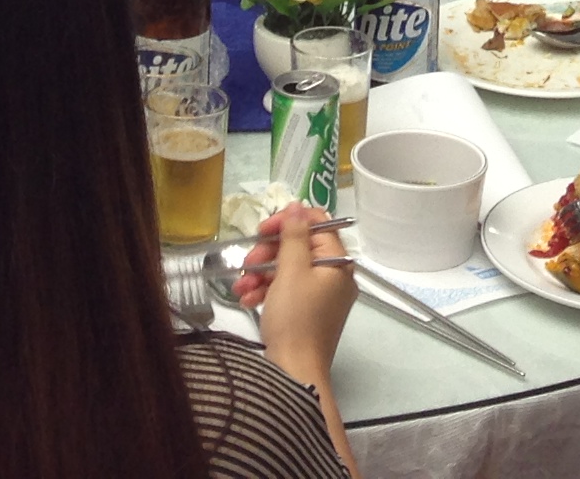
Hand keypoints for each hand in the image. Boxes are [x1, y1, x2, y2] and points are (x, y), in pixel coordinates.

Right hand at [239, 205, 355, 379]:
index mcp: (338, 263)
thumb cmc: (295, 319)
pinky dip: (266, 291)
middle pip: (299, 247)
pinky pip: (286, 291)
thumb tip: (298, 205)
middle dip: (269, 253)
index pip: (317, 224)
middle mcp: (334, 277)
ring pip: (288, 270)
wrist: (294, 373)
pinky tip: (246, 299)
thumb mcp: (292, 271)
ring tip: (241, 287)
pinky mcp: (306, 313)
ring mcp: (320, 297)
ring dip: (261, 274)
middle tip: (249, 261)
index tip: (263, 230)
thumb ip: (294, 235)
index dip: (288, 222)